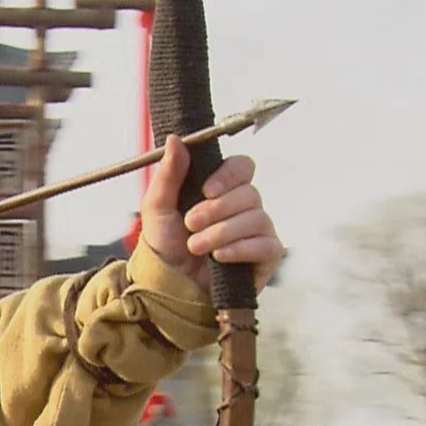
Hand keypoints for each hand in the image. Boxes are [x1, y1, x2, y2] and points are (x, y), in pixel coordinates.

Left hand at [139, 136, 284, 295]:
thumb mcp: (158, 207)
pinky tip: (220, 257)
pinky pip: (267, 244)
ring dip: (222, 232)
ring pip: (257, 217)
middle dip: (217, 210)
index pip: (243, 167)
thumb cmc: (165, 246)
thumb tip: (175, 139)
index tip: (207, 190)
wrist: (168, 286)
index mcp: (221, 189)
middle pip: (250, 193)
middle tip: (191, 224)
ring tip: (196, 247)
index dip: (229, 175)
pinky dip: (241, 249)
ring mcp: (257, 231)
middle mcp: (243, 207)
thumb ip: (168, 173)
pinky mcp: (266, 257)